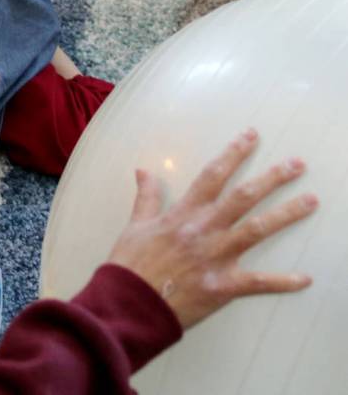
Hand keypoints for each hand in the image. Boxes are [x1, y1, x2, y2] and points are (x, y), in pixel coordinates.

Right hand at [107, 128, 316, 328]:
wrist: (131, 303)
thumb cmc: (131, 264)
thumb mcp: (135, 225)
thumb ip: (146, 197)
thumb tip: (143, 170)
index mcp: (183, 213)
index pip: (213, 175)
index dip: (234, 153)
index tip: (251, 136)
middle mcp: (204, 229)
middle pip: (243, 196)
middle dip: (272, 178)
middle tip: (297, 164)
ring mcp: (216, 256)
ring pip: (257, 229)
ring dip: (286, 214)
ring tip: (310, 201)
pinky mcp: (223, 286)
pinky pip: (258, 282)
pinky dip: (282, 281)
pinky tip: (305, 278)